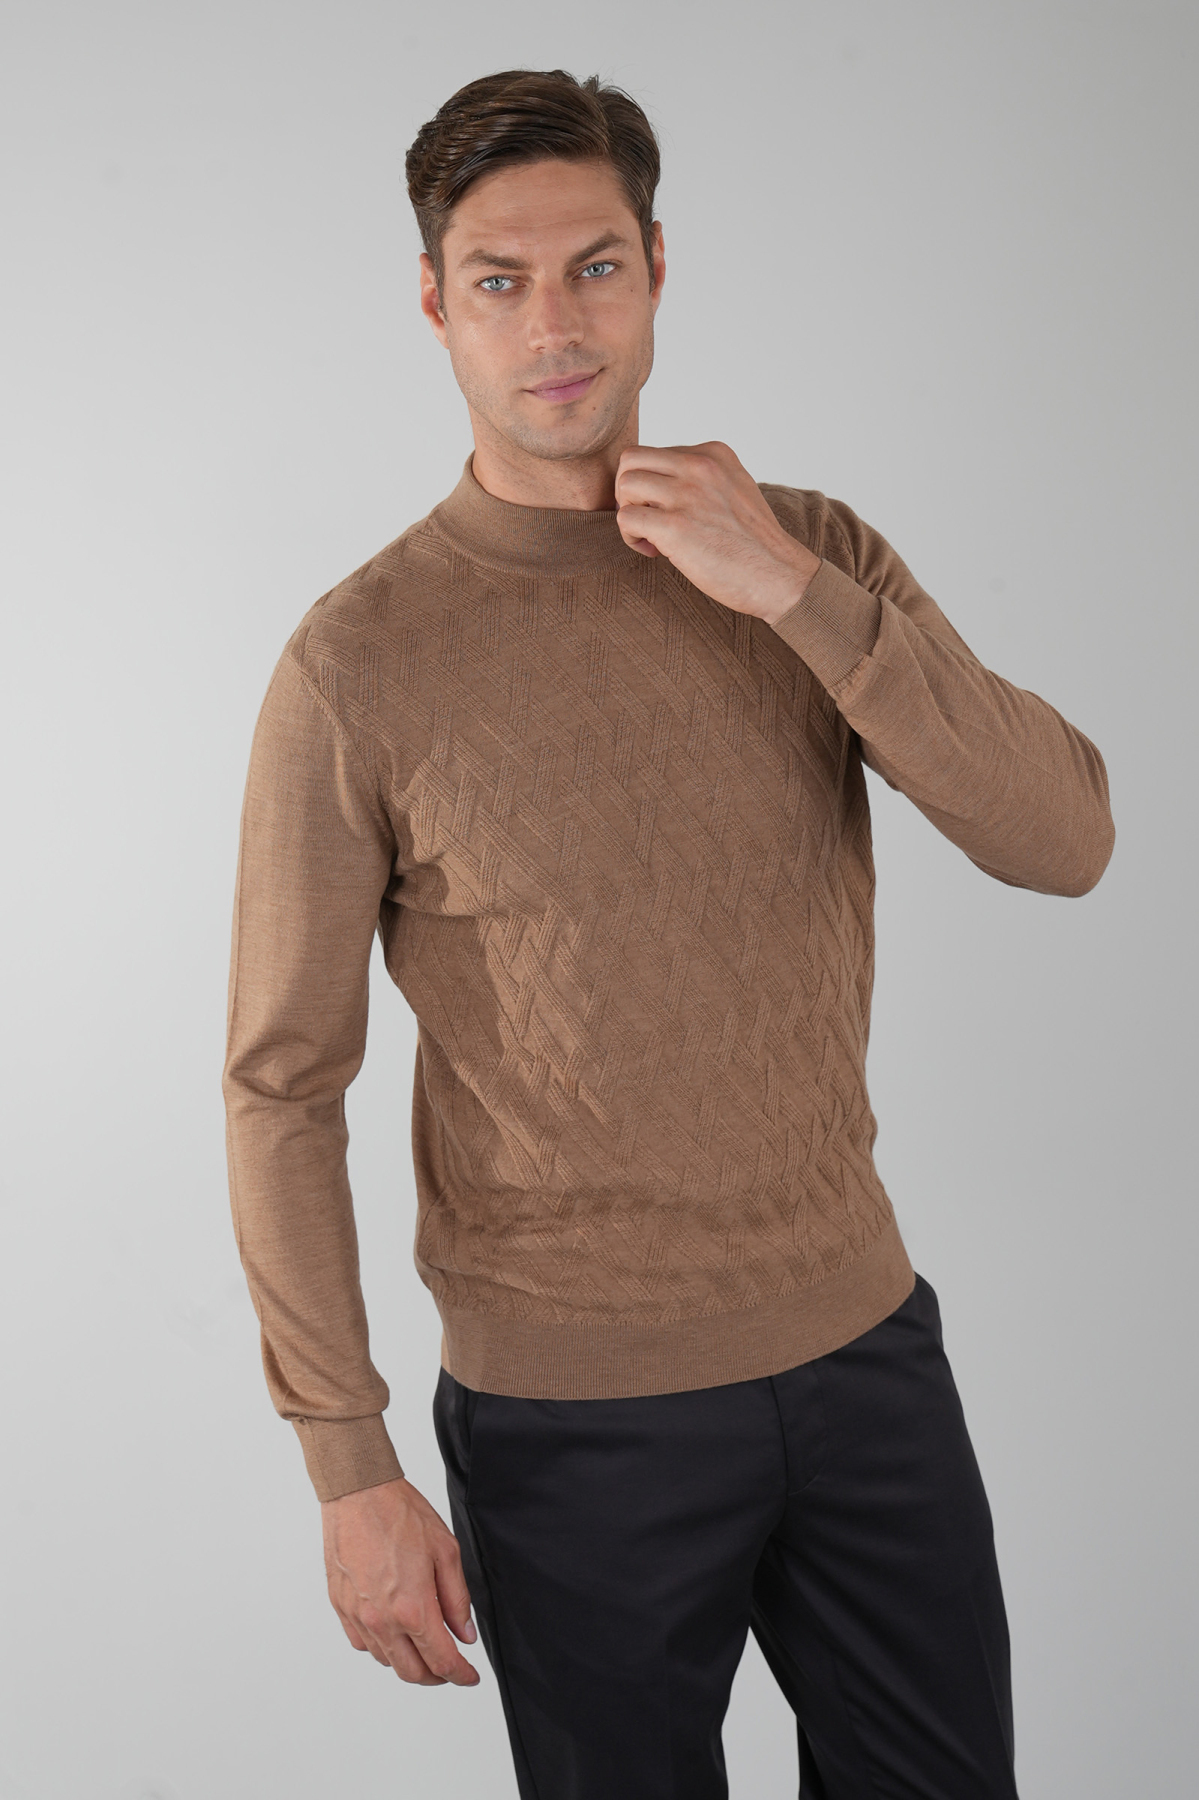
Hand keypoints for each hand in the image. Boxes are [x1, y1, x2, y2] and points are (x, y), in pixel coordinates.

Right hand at [321, 1476, 479, 1686]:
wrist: (358, 1492)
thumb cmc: (400, 1514)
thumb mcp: (445, 1551)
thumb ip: (457, 1599)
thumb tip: (464, 1633)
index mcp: (413, 1608)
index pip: (442, 1661)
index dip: (461, 1675)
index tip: (470, 1676)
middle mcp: (382, 1621)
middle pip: (412, 1673)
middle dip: (437, 1676)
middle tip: (450, 1667)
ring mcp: (358, 1616)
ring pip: (386, 1661)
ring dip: (408, 1662)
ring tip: (423, 1646)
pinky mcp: (340, 1607)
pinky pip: (362, 1644)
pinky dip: (381, 1647)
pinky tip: (393, 1632)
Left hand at [614, 441, 820, 625]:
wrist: (779, 575)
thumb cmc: (754, 543)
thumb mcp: (735, 489)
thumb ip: (702, 478)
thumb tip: (659, 486)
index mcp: (713, 453)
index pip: (656, 453)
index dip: (652, 485)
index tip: (669, 512)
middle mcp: (700, 466)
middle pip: (631, 459)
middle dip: (629, 492)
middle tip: (646, 519)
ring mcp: (687, 494)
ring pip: (625, 484)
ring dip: (629, 512)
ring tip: (650, 536)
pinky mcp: (676, 526)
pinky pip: (626, 518)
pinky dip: (630, 538)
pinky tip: (654, 551)